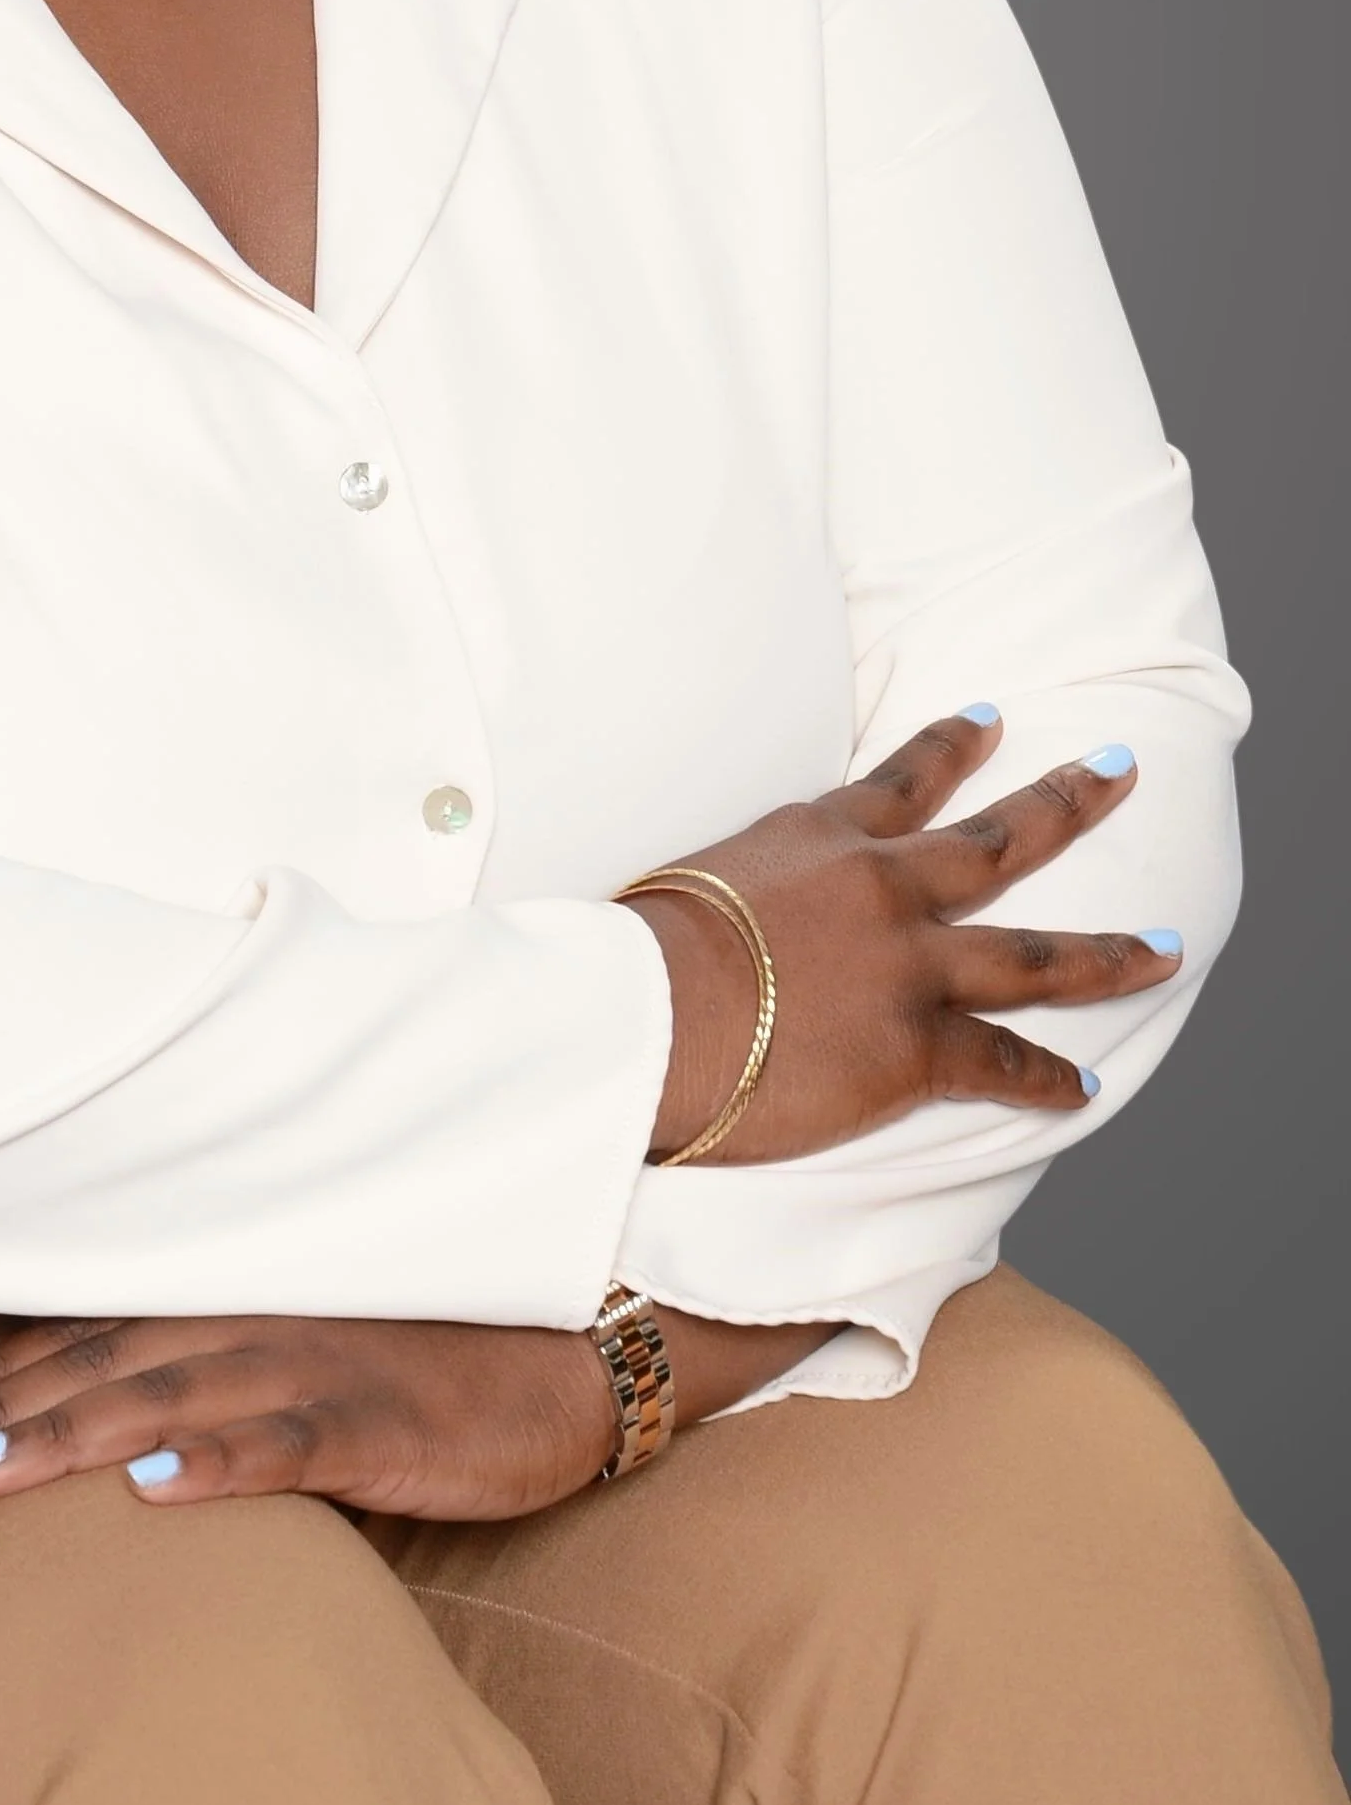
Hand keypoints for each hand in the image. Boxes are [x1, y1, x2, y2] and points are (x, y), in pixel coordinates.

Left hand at [0, 1306, 836, 1516]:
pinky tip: (151, 1490)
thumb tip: (128, 1417)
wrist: (581, 1341)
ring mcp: (317, 1364)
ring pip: (165, 1397)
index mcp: (238, 1298)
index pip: (91, 1331)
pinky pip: (288, 1442)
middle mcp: (258, 1318)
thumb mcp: (316, 1346)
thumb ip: (226, 1367)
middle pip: (100, 1362)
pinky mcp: (381, 1420)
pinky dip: (215, 1465)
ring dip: (61, 1437)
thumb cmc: (443, 1346)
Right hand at [636, 709, 1183, 1162]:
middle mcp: (884, 887)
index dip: (953, 745)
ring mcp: (910, 967)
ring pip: (1036, 955)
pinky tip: (1084, 1086)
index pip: (903, 780)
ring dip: (1110, 951)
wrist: (646, 1012)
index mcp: (821, 836)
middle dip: (1067, 803)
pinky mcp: (915, 1048)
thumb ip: (734, 886)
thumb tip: (713, 914)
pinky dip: (1048, 1079)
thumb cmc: (639, 947)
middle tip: (1117, 770)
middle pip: (998, 840)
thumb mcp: (689, 877)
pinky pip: (1002, 1063)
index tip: (994, 717)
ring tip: (1165, 946)